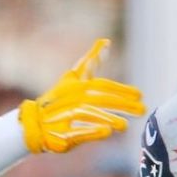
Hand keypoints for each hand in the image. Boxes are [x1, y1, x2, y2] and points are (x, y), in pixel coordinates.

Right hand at [19, 38, 144, 152]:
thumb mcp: (73, 78)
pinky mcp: (60, 134)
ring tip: (124, 126)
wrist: (34, 122)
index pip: (102, 86)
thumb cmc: (59, 98)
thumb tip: (106, 41)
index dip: (120, 89)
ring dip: (106, 118)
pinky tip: (107, 133)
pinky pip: (76, 132)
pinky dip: (90, 132)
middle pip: (98, 100)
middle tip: (141, 110)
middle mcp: (70, 100)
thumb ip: (91, 62)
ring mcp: (64, 117)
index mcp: (75, 86)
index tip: (140, 95)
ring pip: (87, 115)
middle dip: (121, 105)